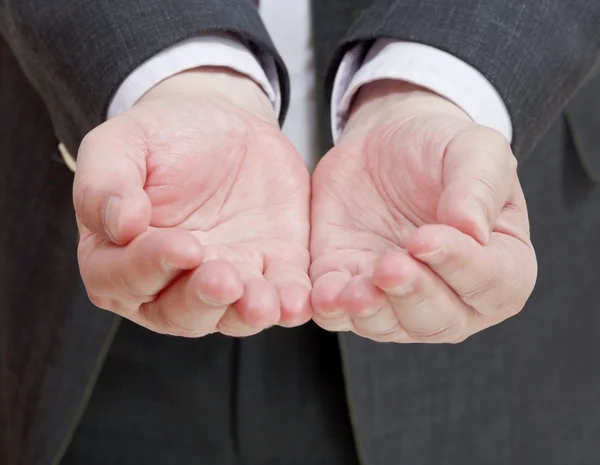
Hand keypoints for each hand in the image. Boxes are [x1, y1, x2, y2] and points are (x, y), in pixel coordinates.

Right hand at [74, 68, 310, 336]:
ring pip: (232, 314)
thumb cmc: (162, 138)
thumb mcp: (121, 145)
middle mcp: (171, 283)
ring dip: (248, 313)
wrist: (223, 126)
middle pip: (180, 311)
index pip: (124, 278)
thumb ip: (104, 184)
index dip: (150, 267)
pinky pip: (282, 295)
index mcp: (119, 259)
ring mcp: (227, 280)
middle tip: (224, 280)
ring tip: (263, 304)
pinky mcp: (272, 269)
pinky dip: (291, 303)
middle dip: (203, 299)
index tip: (183, 246)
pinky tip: (299, 302)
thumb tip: (117, 226)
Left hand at [310, 80, 536, 342]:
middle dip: (413, 296)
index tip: (427, 240)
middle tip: (390, 267)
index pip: (494, 284)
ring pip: (388, 325)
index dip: (462, 267)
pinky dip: (332, 309)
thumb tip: (472, 229)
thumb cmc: (442, 152)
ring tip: (356, 290)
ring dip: (371, 312)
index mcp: (500, 265)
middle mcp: (452, 296)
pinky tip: (324, 297)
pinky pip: (339, 313)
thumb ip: (479, 187)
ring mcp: (398, 300)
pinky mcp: (350, 289)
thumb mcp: (475, 150)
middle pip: (440, 319)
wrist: (386, 146)